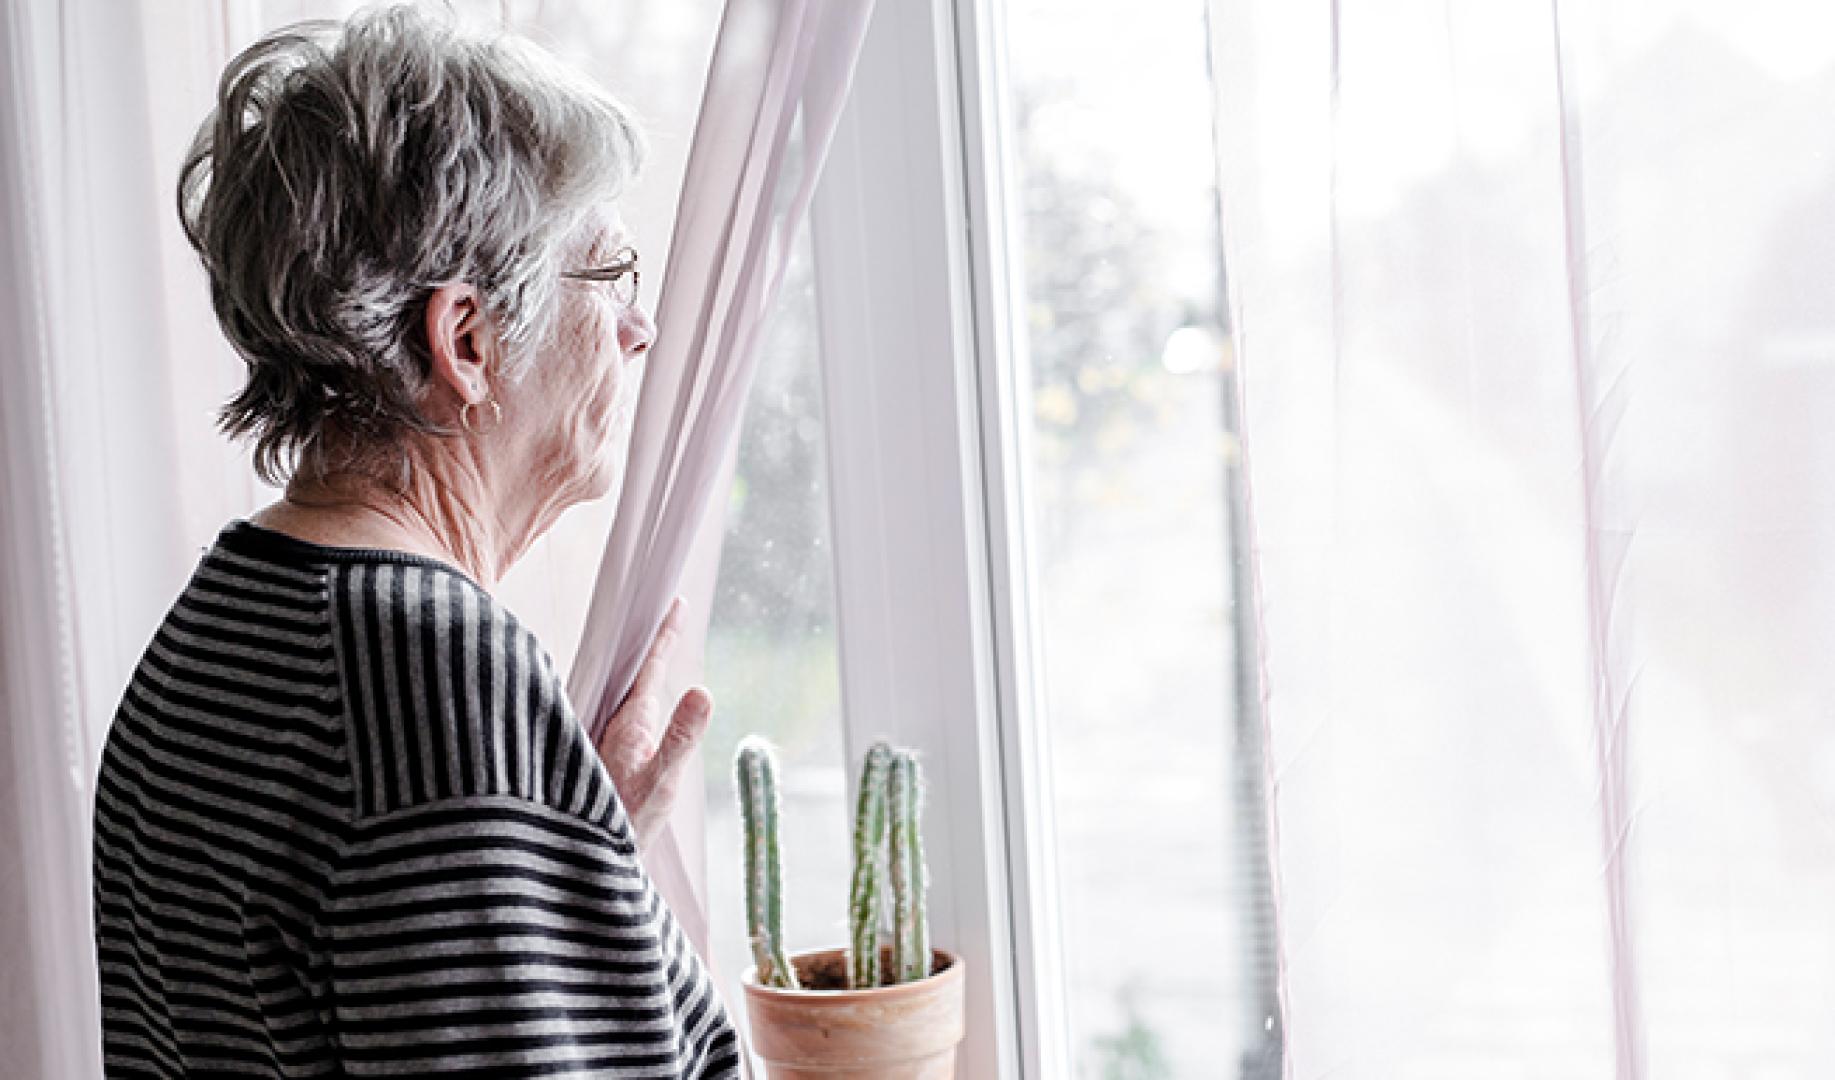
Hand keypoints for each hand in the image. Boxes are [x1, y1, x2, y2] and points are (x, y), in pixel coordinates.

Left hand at [595, 596, 712, 849]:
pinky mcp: (605, 757)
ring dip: (639, 668)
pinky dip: (634, 694)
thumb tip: (703, 690)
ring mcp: (608, 739)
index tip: (677, 603)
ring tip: (653, 644)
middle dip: (651, 642)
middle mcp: (615, 724)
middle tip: (668, 611)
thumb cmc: (622, 825)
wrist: (587, 863)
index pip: (650, 667)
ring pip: (624, 692)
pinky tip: (637, 699)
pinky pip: (620, 712)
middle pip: (634, 672)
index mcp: (630, 720)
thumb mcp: (659, 782)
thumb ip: (679, 738)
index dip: (665, 635)